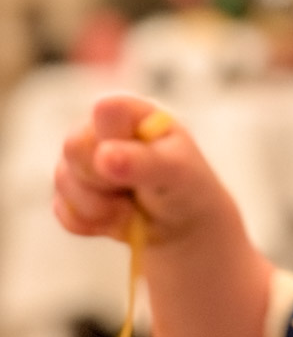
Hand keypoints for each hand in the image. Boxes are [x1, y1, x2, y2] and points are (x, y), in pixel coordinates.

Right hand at [54, 94, 224, 246]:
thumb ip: (143, 161)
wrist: (180, 225)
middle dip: (106, 178)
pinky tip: (117, 218)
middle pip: (74, 146)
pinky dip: (94, 224)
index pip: (105, 110)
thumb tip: (104, 156)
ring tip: (132, 206)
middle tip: (138, 187)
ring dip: (102, 206)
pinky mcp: (69, 193)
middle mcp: (97, 129)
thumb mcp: (176, 173)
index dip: (112, 138)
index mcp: (129, 112)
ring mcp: (79, 161)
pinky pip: (65, 212)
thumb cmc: (184, 187)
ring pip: (64, 181)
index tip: (133, 159)